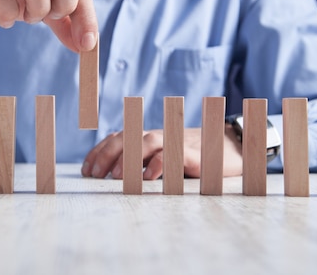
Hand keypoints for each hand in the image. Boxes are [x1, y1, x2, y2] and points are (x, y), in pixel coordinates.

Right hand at [0, 0, 97, 52]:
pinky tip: (5, 19)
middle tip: (48, 19)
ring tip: (26, 17)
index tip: (86, 43)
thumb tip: (86, 46)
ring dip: (36, 7)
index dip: (86, 15)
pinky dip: (9, 13)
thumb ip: (65, 24)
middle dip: (62, 4)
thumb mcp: (42, 7)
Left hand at [81, 125, 242, 179]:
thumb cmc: (191, 158)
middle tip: (93, 174)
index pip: (117, 139)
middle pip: (126, 137)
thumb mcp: (162, 161)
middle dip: (106, 154)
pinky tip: (148, 178)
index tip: (85, 170)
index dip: (99, 152)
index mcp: (146, 139)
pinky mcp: (193, 154)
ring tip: (116, 177)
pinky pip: (173, 153)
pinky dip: (159, 163)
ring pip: (147, 141)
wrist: (230, 148)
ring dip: (129, 157)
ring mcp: (175, 143)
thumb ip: (142, 165)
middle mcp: (157, 137)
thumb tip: (113, 178)